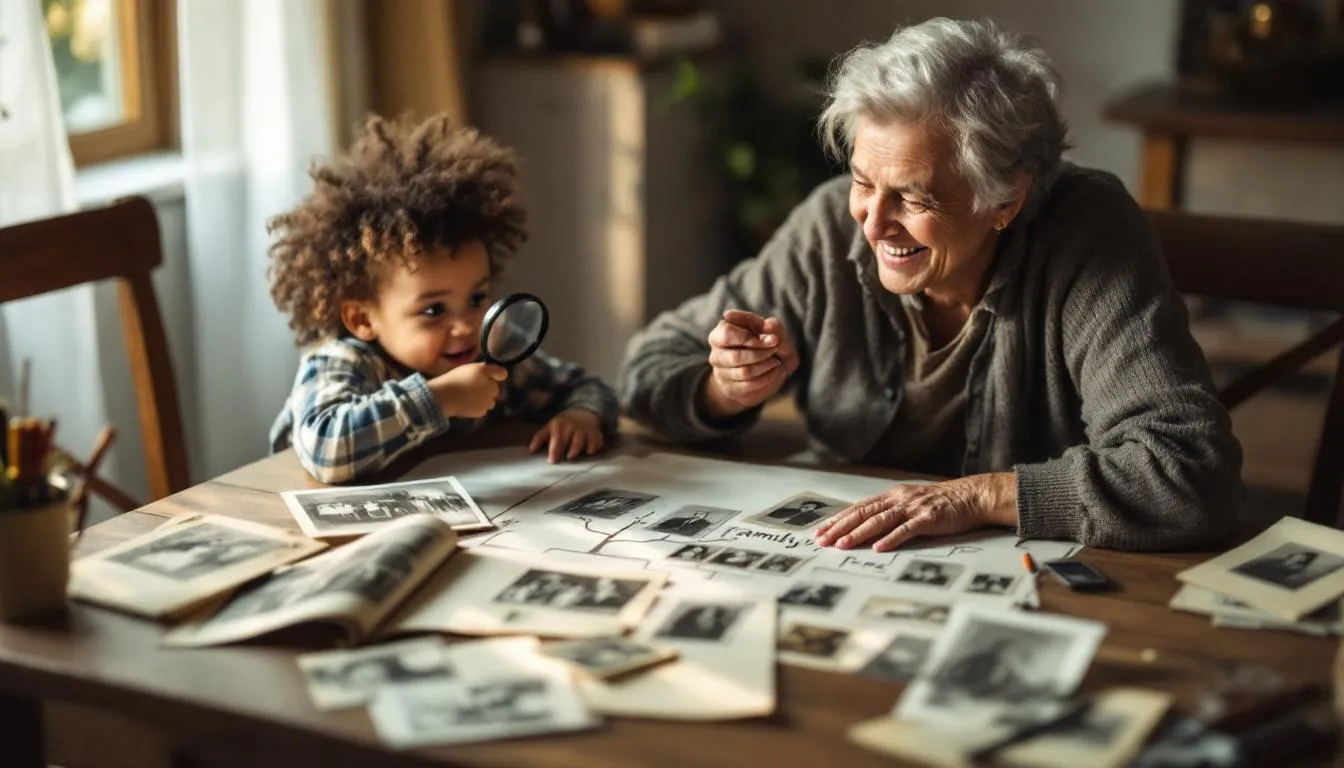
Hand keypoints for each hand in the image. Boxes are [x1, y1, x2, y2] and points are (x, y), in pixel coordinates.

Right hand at [429, 363, 507, 417]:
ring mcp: (488, 400)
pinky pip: (483, 409)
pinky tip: (467, 404)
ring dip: (484, 400)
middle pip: (495, 389)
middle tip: (473, 389)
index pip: (502, 373)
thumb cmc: (454, 380)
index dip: (497, 375)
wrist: (444, 396)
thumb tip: (492, 375)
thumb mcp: (468, 368)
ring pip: (490, 401)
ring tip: (469, 398)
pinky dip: (477, 408)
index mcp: (486, 372)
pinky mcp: (482, 411)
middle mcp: (491, 386)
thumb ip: (483, 371)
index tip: (492, 377)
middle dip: (488, 389)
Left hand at [529, 408, 604, 462]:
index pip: (557, 439)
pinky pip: (597, 441)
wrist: (582, 413)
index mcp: (560, 427)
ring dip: (579, 449)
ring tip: (573, 456)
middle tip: (566, 459)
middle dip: (570, 449)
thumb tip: (530, 451)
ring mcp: (585, 431)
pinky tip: (590, 452)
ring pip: (584, 440)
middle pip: (572, 440)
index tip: (552, 461)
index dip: (554, 450)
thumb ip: (540, 438)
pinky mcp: (596, 434)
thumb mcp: (549, 428)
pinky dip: (595, 447)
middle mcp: (573, 428)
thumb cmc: (562, 425)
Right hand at [699, 309, 799, 418]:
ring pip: (744, 372)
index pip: (727, 334)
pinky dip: (767, 378)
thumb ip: (773, 326)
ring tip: (776, 361)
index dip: (750, 338)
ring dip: (766, 366)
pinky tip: (775, 371)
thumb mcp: (774, 333)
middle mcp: (717, 353)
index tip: (773, 339)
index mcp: (721, 333)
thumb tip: (768, 326)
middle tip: (775, 349)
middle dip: (761, 353)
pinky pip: (749, 385)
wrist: (766, 372)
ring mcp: (721, 373)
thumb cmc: (767, 346)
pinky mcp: (731, 389)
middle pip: (735, 357)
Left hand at [814, 473, 1017, 552]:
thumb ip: (891, 511)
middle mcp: (899, 499)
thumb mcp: (911, 502)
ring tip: (843, 546)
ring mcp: (913, 508)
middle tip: (822, 541)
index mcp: (892, 496)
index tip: (820, 532)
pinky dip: (891, 539)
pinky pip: (906, 530)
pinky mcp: (928, 518)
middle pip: (863, 513)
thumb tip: (867, 526)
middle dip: (840, 528)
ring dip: (859, 534)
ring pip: (880, 521)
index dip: (838, 520)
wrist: (973, 496)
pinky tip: (878, 548)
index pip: (858, 508)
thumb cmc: (941, 503)